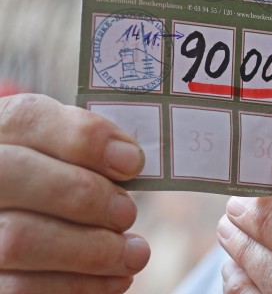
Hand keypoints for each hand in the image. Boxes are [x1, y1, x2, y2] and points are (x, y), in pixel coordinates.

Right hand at [0, 93, 150, 292]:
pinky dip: (76, 286)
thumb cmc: (52, 182)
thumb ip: (84, 146)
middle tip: (127, 213)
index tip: (132, 162)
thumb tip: (128, 158)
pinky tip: (113, 280)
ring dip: (89, 250)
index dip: (83, 139)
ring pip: (16, 239)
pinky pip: (19, 288)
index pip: (26, 118)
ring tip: (133, 254)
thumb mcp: (59, 151)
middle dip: (84, 195)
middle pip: (13, 174)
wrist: (26, 217)